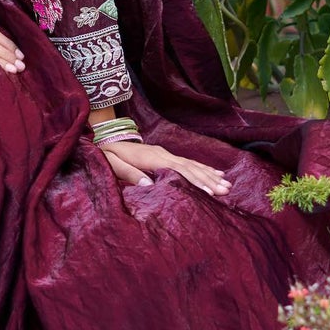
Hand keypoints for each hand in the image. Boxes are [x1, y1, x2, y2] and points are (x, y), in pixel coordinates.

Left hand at [98, 139, 229, 195]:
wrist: (102, 137)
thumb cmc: (105, 154)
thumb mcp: (111, 164)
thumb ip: (128, 174)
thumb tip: (149, 185)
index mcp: (151, 158)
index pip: (178, 170)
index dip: (194, 181)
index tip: (209, 192)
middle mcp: (162, 153)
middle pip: (189, 167)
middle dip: (208, 179)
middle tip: (226, 191)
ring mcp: (164, 153)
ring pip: (191, 165)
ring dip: (210, 175)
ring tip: (227, 184)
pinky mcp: (164, 155)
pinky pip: (187, 162)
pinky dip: (202, 168)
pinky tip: (215, 173)